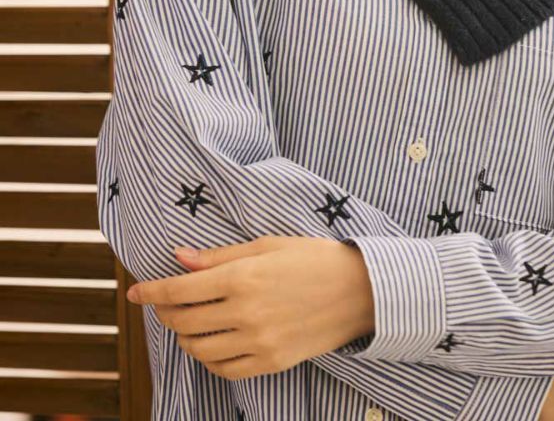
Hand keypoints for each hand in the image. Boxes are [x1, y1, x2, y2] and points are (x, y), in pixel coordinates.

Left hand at [126, 236, 374, 379]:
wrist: (357, 291)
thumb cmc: (312, 258)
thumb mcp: (266, 245)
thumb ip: (218, 256)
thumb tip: (178, 258)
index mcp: (243, 277)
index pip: (179, 291)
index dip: (151, 292)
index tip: (135, 292)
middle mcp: (246, 313)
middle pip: (183, 321)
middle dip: (166, 313)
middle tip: (166, 303)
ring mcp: (258, 343)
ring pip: (198, 348)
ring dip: (185, 336)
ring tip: (190, 321)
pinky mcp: (271, 362)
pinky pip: (223, 369)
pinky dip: (208, 357)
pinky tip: (212, 342)